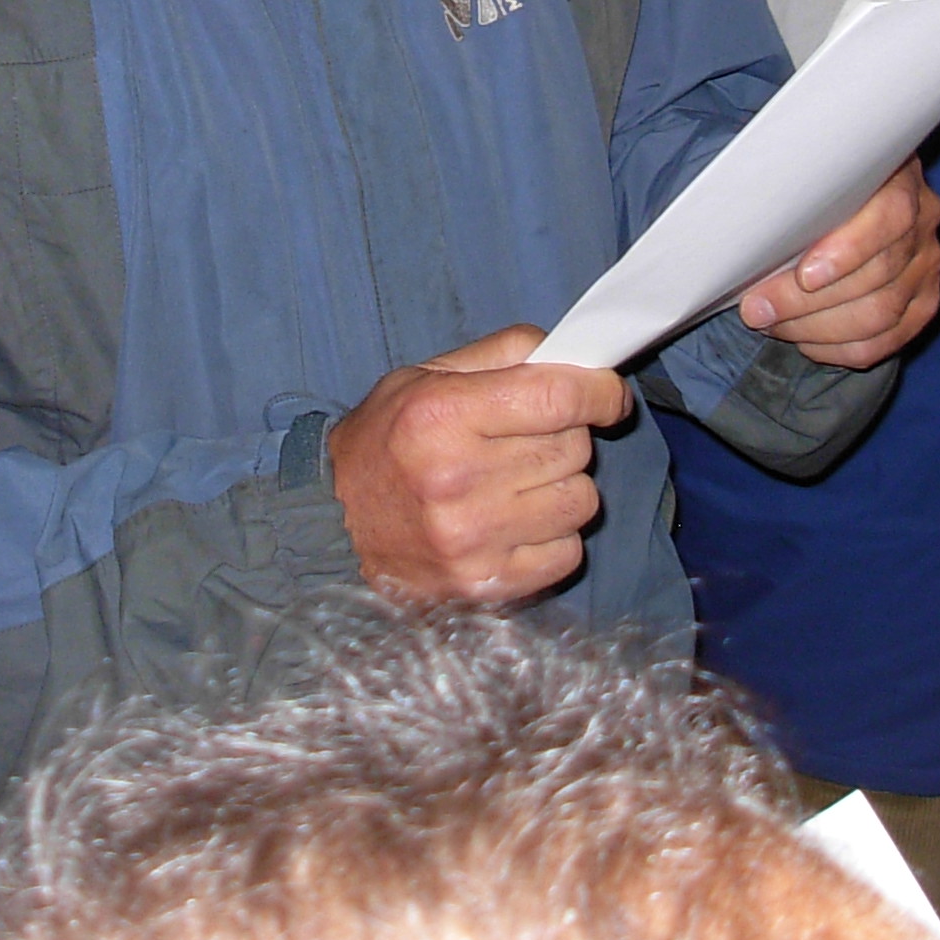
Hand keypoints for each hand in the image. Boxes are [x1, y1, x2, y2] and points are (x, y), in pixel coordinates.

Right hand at [329, 325, 630, 606]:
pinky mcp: (487, 584)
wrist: (332, 527)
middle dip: (568, 435)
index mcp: (442, 415)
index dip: (599, 392)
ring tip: (521, 482)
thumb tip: (574, 358)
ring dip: (563, 486)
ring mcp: (473, 539)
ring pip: (581, 501)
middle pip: (574, 446)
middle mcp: (457, 478)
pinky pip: (568, 552)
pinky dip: (554, 535)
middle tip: (530, 438)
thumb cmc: (384, 443)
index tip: (608, 395)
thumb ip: (501, 355)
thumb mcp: (425, 376)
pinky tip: (517, 523)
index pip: (557, 397)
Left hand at [734, 156, 939, 369]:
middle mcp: (924, 220)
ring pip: (880, 315)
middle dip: (808, 301)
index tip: (804, 275)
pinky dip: (839, 349)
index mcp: (898, 177)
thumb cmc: (823, 182)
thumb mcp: (812, 171)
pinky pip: (886, 341)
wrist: (858, 193)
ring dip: (816, 328)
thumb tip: (748, 231)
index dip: (848, 251)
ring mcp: (927, 265)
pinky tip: (806, 341)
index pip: (890, 217)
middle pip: (878, 275)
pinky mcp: (923, 303)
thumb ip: (796, 193)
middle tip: (758, 308)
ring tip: (772, 323)